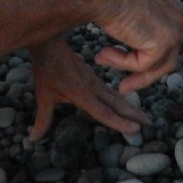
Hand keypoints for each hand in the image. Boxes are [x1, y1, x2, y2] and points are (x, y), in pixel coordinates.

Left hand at [26, 36, 149, 139]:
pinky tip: (126, 104)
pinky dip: (121, 99)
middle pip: (117, 104)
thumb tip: (32, 139)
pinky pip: (111, 91)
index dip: (119, 122)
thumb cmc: (47, 69)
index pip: (103, 112)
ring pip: (116, 97)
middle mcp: (93, 88)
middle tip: (150, 124)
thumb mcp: (43, 95)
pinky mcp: (94, 77)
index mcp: (82, 94)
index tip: (136, 129)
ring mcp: (95, 81)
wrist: (51, 43)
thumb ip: (42, 118)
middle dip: (134, 114)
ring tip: (145, 116)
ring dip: (131, 107)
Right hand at [87, 0, 182, 93]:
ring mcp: (173, 30)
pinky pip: (142, 66)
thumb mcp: (129, 11)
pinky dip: (121, 64)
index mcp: (170, 8)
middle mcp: (177, 17)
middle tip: (124, 88)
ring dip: (130, 72)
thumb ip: (141, 29)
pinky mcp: (164, 42)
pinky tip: (104, 52)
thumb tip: (137, 47)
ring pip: (156, 66)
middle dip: (145, 77)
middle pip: (169, 57)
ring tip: (104, 63)